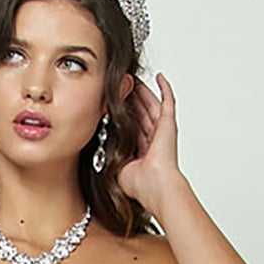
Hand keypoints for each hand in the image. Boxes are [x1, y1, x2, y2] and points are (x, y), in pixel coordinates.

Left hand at [118, 73, 182, 209]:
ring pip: (149, 103)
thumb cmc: (139, 184)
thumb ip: (108, 154)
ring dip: (141, 90)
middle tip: (120, 82)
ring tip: (132, 76)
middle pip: (139, 111)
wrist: (155, 187)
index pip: (128, 124)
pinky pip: (168, 102)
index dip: (120, 111)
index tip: (110, 99)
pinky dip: (164, 88)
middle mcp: (151, 138)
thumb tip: (95, 142)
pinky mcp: (169, 124)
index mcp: (140, 149)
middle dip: (129, 96)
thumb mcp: (115, 167)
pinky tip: (158, 77)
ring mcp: (161, 130)